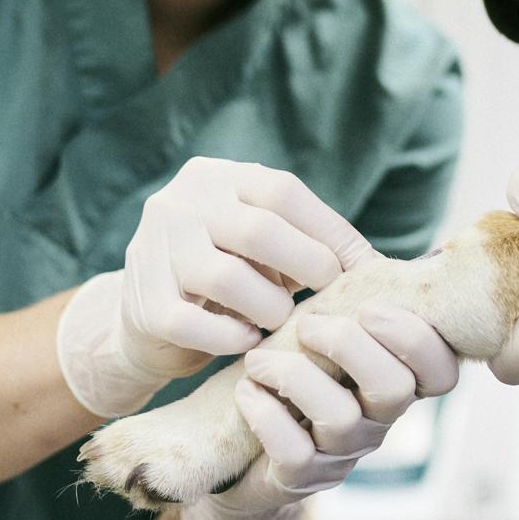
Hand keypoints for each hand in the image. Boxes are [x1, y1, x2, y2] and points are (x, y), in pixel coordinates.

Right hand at [57, 159, 375, 418]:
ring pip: (227, 278)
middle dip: (307, 265)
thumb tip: (375, 265)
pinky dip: (233, 338)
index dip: (327, 230)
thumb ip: (305, 242)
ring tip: (282, 320)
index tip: (360, 266)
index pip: (281, 190)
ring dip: (270, 306)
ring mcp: (152, 251)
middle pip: (257, 229)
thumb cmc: (228, 279)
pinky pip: (197, 324)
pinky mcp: (143, 304)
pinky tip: (248, 342)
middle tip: (330, 295)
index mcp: (213, 177)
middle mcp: (177, 204)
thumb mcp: (262, 247)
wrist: (147, 323)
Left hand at [178, 303, 457, 519]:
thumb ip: (349, 298)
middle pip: (395, 389)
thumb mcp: (324, 333)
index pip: (441, 371)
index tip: (368, 307)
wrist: (237, 451)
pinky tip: (247, 392)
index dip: (417, 339)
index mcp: (396, 381)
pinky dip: (267, 416)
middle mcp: (378, 422)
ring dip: (294, 376)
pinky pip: (295, 453)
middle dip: (350, 346)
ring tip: (257, 358)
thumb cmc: (290, 375)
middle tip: (307, 322)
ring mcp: (342, 454)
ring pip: (340, 418)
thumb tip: (350, 243)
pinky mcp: (301, 479)